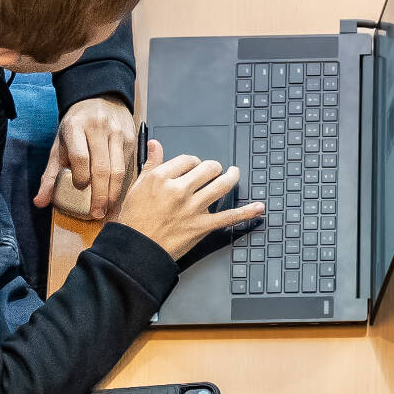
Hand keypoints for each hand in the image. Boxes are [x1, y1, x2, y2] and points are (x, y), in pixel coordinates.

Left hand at [36, 96, 134, 218]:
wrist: (99, 98)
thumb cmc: (77, 125)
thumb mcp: (60, 145)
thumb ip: (50, 175)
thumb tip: (40, 201)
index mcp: (76, 127)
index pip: (80, 156)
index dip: (80, 177)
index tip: (79, 188)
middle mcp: (98, 128)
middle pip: (102, 168)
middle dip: (100, 195)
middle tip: (96, 213)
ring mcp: (117, 133)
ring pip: (119, 169)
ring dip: (114, 193)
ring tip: (108, 208)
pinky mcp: (131, 138)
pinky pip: (128, 166)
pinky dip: (123, 183)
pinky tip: (117, 195)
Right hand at [111, 140, 265, 260]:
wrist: (136, 249)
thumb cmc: (134, 220)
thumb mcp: (137, 187)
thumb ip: (151, 164)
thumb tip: (156, 144)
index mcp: (161, 178)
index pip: (187, 160)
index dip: (193, 162)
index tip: (193, 167)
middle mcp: (179, 190)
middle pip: (208, 168)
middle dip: (213, 167)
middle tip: (213, 170)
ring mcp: (193, 208)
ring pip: (221, 186)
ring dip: (231, 177)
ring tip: (233, 173)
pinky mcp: (202, 226)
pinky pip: (229, 217)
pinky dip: (246, 212)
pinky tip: (258, 207)